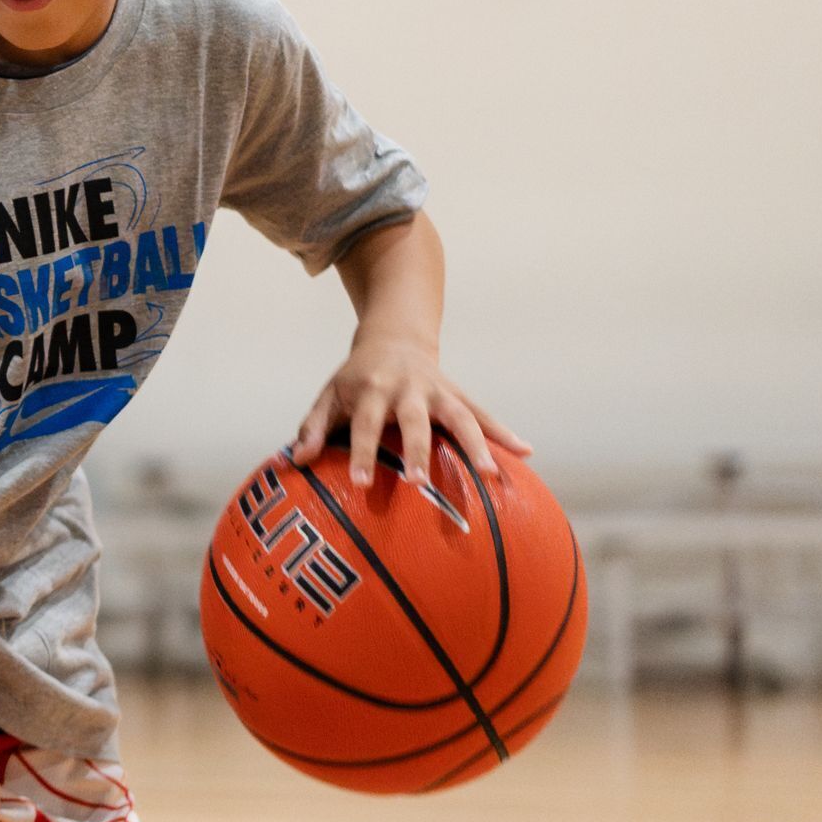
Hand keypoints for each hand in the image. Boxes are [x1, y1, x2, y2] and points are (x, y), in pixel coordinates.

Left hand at [291, 328, 529, 485]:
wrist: (393, 338)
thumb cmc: (355, 379)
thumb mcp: (329, 396)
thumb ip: (312, 428)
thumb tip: (295, 462)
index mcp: (371, 390)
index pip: (364, 424)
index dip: (360, 452)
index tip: (359, 483)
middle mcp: (407, 389)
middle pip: (415, 421)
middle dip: (418, 451)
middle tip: (419, 483)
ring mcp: (438, 391)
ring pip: (460, 417)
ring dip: (475, 445)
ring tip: (488, 475)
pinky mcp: (459, 395)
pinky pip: (483, 415)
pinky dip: (504, 432)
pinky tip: (526, 452)